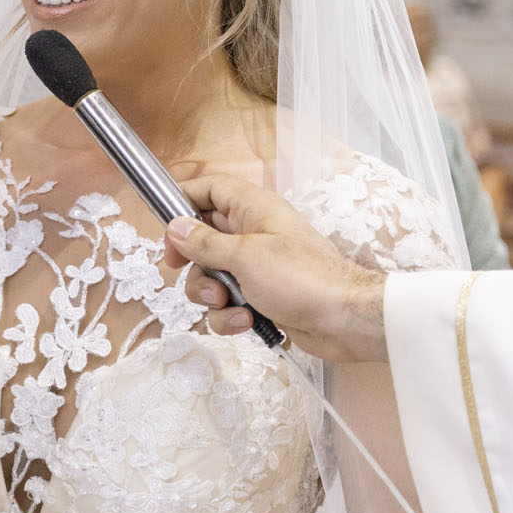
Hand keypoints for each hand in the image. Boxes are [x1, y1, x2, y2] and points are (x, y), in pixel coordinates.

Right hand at [166, 174, 386, 363]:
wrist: (347, 322)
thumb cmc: (305, 279)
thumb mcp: (245, 257)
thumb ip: (204, 242)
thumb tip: (175, 227)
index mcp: (254, 210)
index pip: (210, 189)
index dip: (183, 201)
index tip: (165, 226)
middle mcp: (253, 235)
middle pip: (201, 238)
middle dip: (192, 262)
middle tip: (182, 269)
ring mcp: (256, 268)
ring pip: (210, 276)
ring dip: (209, 295)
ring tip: (228, 302)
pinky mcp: (259, 297)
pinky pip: (226, 303)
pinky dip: (229, 315)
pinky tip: (246, 320)